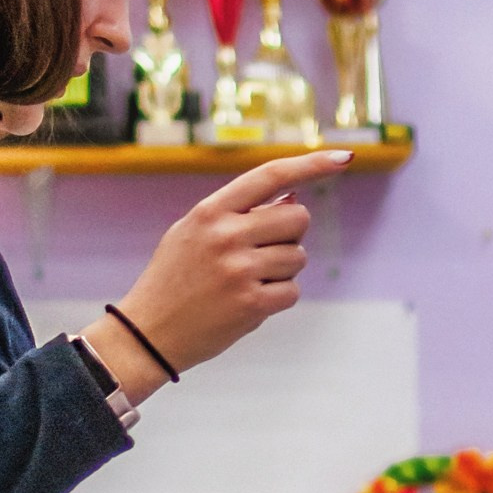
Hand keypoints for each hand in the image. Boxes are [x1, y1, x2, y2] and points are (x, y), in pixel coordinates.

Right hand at [90, 152, 348, 391]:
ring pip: (298, 257)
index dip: (311, 165)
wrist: (149, 334)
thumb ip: (239, 214)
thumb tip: (295, 200)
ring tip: (247, 280)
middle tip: (264, 250)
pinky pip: (292, 291)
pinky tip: (250, 301)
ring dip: (283, 269)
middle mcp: (226, 236)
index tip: (343, 158)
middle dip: (292, 234)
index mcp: (211, 211)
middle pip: (298, 219)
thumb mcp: (193, 233)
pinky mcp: (251, 304)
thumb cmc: (175, 279)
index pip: (271, 176)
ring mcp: (240, 270)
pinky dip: (279, 296)